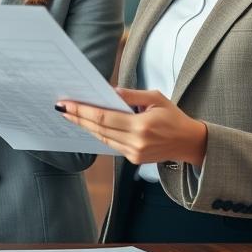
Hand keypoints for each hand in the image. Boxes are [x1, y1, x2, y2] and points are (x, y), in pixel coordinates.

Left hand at [56, 89, 207, 165]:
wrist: (190, 142)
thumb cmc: (174, 117)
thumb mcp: (156, 98)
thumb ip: (131, 95)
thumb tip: (110, 91)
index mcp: (141, 126)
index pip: (104, 118)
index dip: (83, 111)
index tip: (67, 104)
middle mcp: (136, 142)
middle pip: (99, 129)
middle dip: (78, 118)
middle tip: (61, 107)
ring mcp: (134, 154)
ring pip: (103, 138)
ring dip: (85, 126)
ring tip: (70, 115)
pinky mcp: (134, 159)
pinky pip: (111, 144)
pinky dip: (99, 134)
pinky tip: (88, 125)